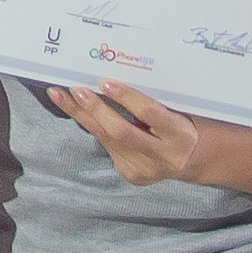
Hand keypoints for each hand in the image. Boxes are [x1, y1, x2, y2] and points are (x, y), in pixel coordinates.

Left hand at [44, 79, 210, 186]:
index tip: (106, 83)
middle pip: (121, 132)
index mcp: (180, 135)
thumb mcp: (178, 111)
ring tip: (61, 97)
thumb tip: (115, 78)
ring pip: (106, 139)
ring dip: (81, 116)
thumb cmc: (182, 125)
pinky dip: (92, 126)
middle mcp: (164, 156)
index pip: (150, 114)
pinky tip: (77, 111)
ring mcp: (145, 169)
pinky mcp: (131, 174)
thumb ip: (154, 100)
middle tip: (76, 90)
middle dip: (95, 109)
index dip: (126, 97)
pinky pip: (106, 145)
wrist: (190, 159)